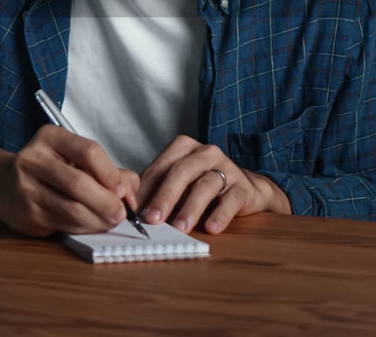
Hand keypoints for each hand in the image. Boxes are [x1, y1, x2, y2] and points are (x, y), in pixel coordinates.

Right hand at [0, 125, 139, 236]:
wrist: (2, 183)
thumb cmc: (48, 168)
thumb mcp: (73, 156)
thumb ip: (107, 170)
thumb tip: (131, 194)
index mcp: (49, 137)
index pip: (89, 152)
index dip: (112, 175)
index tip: (125, 191)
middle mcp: (33, 158)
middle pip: (79, 183)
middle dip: (107, 202)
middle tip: (123, 214)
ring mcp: (26, 187)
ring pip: (72, 209)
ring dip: (98, 219)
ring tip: (111, 220)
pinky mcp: (26, 214)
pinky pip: (64, 224)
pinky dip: (84, 227)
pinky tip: (91, 224)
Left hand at [136, 136, 289, 234]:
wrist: (245, 189)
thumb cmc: (202, 185)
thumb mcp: (178, 183)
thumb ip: (156, 190)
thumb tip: (130, 210)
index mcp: (184, 148)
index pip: (160, 167)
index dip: (146, 189)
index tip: (134, 211)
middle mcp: (205, 153)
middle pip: (181, 172)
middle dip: (165, 197)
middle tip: (153, 219)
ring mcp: (226, 168)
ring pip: (205, 185)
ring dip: (190, 208)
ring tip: (180, 228)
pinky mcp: (243, 187)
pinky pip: (231, 200)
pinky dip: (221, 215)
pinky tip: (212, 228)